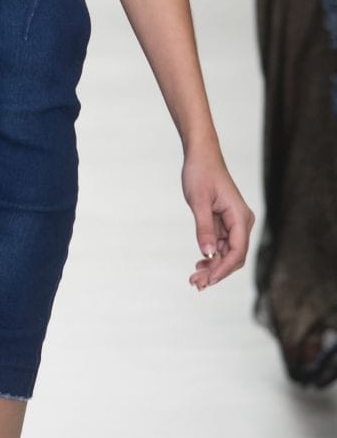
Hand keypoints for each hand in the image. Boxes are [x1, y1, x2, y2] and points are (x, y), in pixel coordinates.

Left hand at [181, 151, 254, 289]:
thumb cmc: (200, 172)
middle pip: (234, 256)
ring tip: (195, 278)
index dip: (223, 269)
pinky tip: (200, 264)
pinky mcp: (226, 222)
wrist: (200, 154)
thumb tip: (209, 255)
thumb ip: (204, 228)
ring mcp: (234, 223)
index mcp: (240, 216)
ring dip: (213, 267)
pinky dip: (212, 255)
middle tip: (196, 284)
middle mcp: (242, 222)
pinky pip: (222, 245)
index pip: (237, 251)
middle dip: (217, 272)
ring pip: (228, 253)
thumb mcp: (198, 201)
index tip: (207, 280)